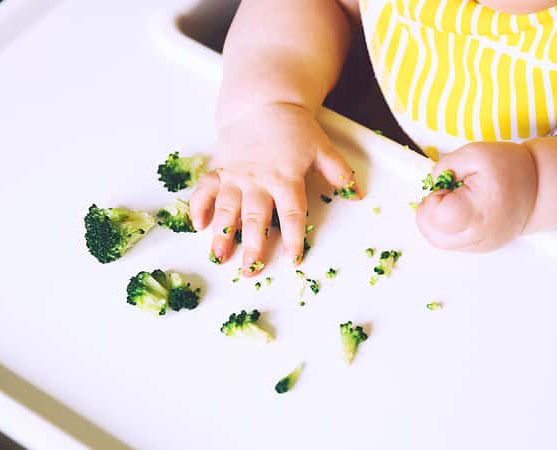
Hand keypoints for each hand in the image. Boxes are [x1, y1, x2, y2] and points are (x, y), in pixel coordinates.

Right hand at [190, 102, 359, 274]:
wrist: (262, 103)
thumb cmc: (294, 128)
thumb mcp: (322, 148)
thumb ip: (339, 173)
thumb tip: (358, 195)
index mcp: (286, 177)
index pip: (291, 213)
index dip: (293, 237)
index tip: (293, 258)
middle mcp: (258, 180)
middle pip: (255, 217)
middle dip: (252, 245)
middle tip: (250, 270)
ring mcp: (235, 176)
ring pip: (226, 208)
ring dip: (221, 233)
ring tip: (218, 256)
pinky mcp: (219, 169)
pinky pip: (204, 190)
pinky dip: (199, 207)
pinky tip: (198, 226)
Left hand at [415, 142, 537, 250]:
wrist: (538, 189)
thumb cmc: (511, 170)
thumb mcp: (476, 153)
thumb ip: (446, 165)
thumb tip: (431, 181)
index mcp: (476, 211)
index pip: (433, 217)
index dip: (431, 199)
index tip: (445, 187)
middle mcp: (477, 235)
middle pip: (431, 233)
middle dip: (430, 211)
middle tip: (447, 194)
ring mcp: (478, 245)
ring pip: (437, 240)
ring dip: (436, 220)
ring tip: (454, 201)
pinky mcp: (479, 248)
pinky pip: (450, 242)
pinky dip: (447, 227)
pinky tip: (461, 211)